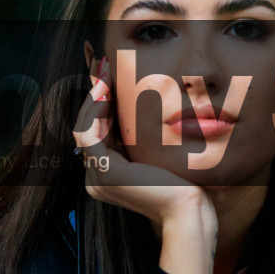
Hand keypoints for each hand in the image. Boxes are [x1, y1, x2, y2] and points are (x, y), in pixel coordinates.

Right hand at [74, 56, 217, 273]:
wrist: (190, 210)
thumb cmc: (184, 185)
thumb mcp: (158, 156)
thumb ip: (142, 139)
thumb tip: (138, 108)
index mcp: (107, 177)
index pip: (97, 133)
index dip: (98, 102)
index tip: (105, 74)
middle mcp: (96, 179)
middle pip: (88, 127)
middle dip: (93, 93)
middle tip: (100, 64)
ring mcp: (97, 178)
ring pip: (84, 127)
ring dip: (92, 97)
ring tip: (103, 72)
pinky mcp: (105, 172)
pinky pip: (89, 134)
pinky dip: (95, 110)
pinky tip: (106, 92)